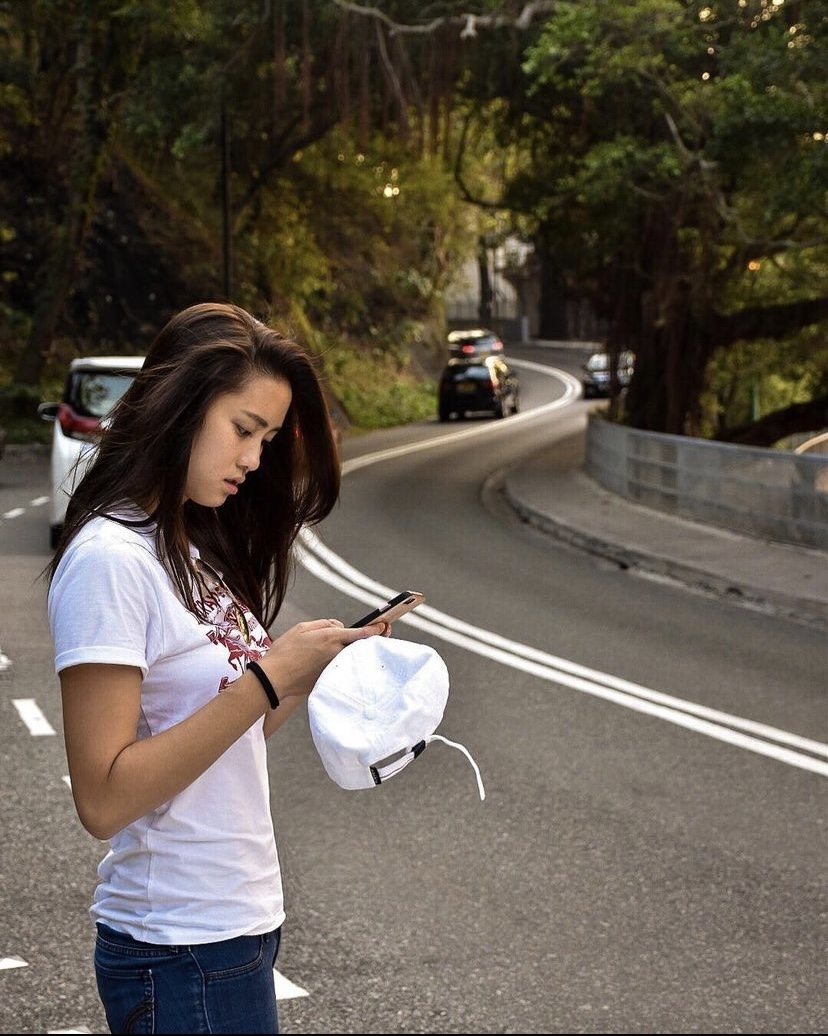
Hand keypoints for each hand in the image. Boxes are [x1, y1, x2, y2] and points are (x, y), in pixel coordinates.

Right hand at [262, 617, 388, 700]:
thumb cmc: (285, 651)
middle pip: (359, 645)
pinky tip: (333, 661)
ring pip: (349, 656)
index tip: (385, 625)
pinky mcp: (329, 678)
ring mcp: (334, 668)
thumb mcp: (302, 628)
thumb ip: (324, 624)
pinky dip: (340, 662)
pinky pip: (339, 666)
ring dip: (353, 651)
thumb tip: (339, 626)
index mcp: (331, 638)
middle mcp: (336, 653)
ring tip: (351, 646)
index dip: (376, 629)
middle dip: (370, 638)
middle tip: (382, 631)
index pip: (361, 633)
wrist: (274, 679)